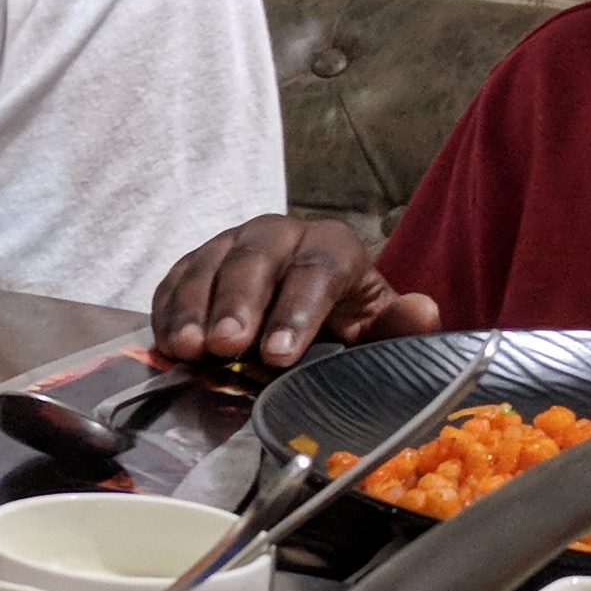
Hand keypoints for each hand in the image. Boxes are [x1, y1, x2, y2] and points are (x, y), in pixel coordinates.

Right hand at [152, 214, 442, 366]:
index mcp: (332, 247)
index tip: (280, 355)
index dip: (297, 311)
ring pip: (209, 264)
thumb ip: (397, 329)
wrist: (305, 320)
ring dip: (194, 307)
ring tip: (188, 349)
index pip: (317, 268)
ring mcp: (232, 245)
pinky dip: (167, 311)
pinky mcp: (196, 265)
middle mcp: (280, 234)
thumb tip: (424, 310)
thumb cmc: (341, 330)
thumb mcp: (375, 334)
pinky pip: (175, 280)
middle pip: (256, 259)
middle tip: (226, 346)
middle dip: (239, 303)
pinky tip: (166, 344)